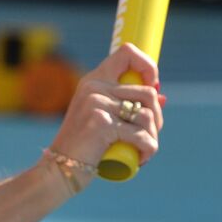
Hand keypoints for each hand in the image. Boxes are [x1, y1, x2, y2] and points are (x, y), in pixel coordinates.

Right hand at [47, 43, 164, 170]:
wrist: (58, 169)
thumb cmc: (84, 146)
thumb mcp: (103, 119)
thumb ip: (126, 105)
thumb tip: (162, 97)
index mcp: (93, 81)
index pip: (127, 53)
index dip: (147, 66)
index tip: (151, 86)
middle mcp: (93, 88)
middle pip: (147, 93)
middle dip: (157, 118)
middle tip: (148, 135)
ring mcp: (96, 105)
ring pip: (148, 115)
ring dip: (153, 137)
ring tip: (144, 150)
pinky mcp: (101, 125)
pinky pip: (141, 136)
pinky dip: (149, 149)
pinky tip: (142, 159)